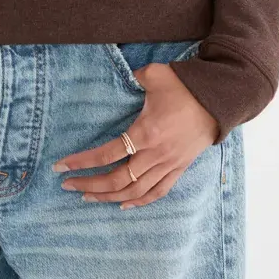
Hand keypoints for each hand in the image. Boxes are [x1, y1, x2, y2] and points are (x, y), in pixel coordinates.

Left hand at [51, 61, 219, 209]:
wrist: (218, 100)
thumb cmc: (184, 86)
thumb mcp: (155, 74)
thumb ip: (134, 75)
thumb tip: (123, 75)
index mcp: (146, 132)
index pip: (108, 153)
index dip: (82, 162)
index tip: (61, 167)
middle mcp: (155, 154)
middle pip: (118, 180)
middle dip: (90, 184)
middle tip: (68, 186)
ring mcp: (168, 164)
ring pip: (135, 191)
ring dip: (109, 197)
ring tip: (88, 197)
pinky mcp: (179, 168)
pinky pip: (157, 192)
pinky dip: (140, 202)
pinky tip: (123, 205)